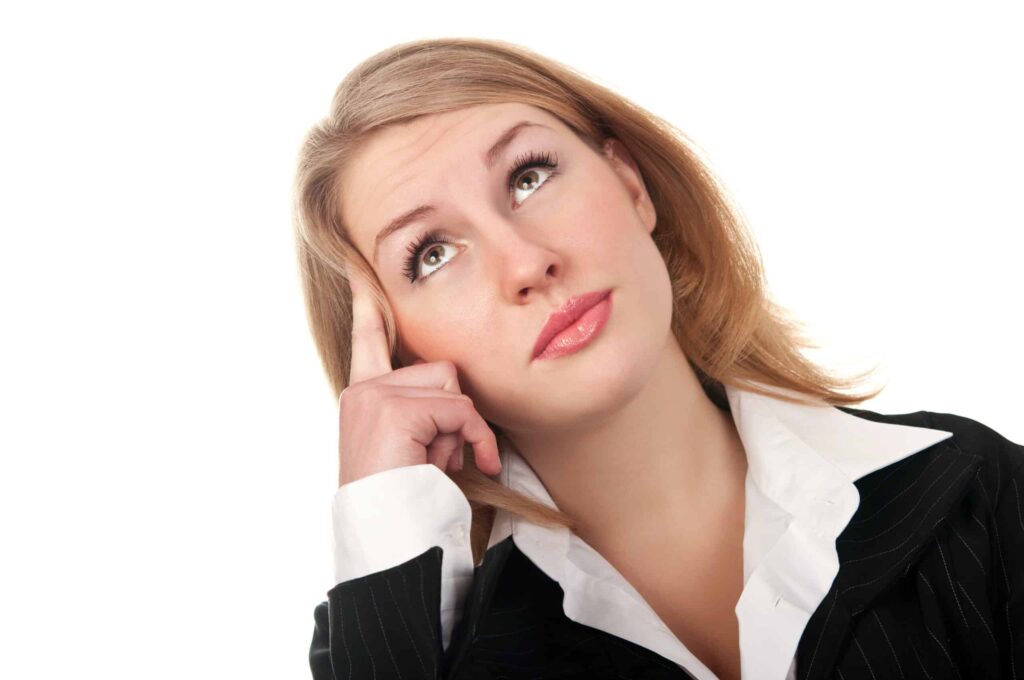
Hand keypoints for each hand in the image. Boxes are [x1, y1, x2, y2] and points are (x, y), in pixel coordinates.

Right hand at [336, 267, 501, 487]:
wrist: (390, 540)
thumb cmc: (408, 501)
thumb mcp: (415, 446)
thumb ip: (425, 410)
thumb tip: (456, 391)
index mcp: (364, 395)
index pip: (367, 336)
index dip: (365, 299)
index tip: (355, 262)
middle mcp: (362, 390)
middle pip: (441, 369)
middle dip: (455, 414)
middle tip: (439, 457)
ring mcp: (373, 397)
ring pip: (452, 387)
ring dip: (460, 430)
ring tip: (438, 465)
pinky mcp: (392, 409)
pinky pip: (458, 409)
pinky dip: (473, 438)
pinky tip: (463, 468)